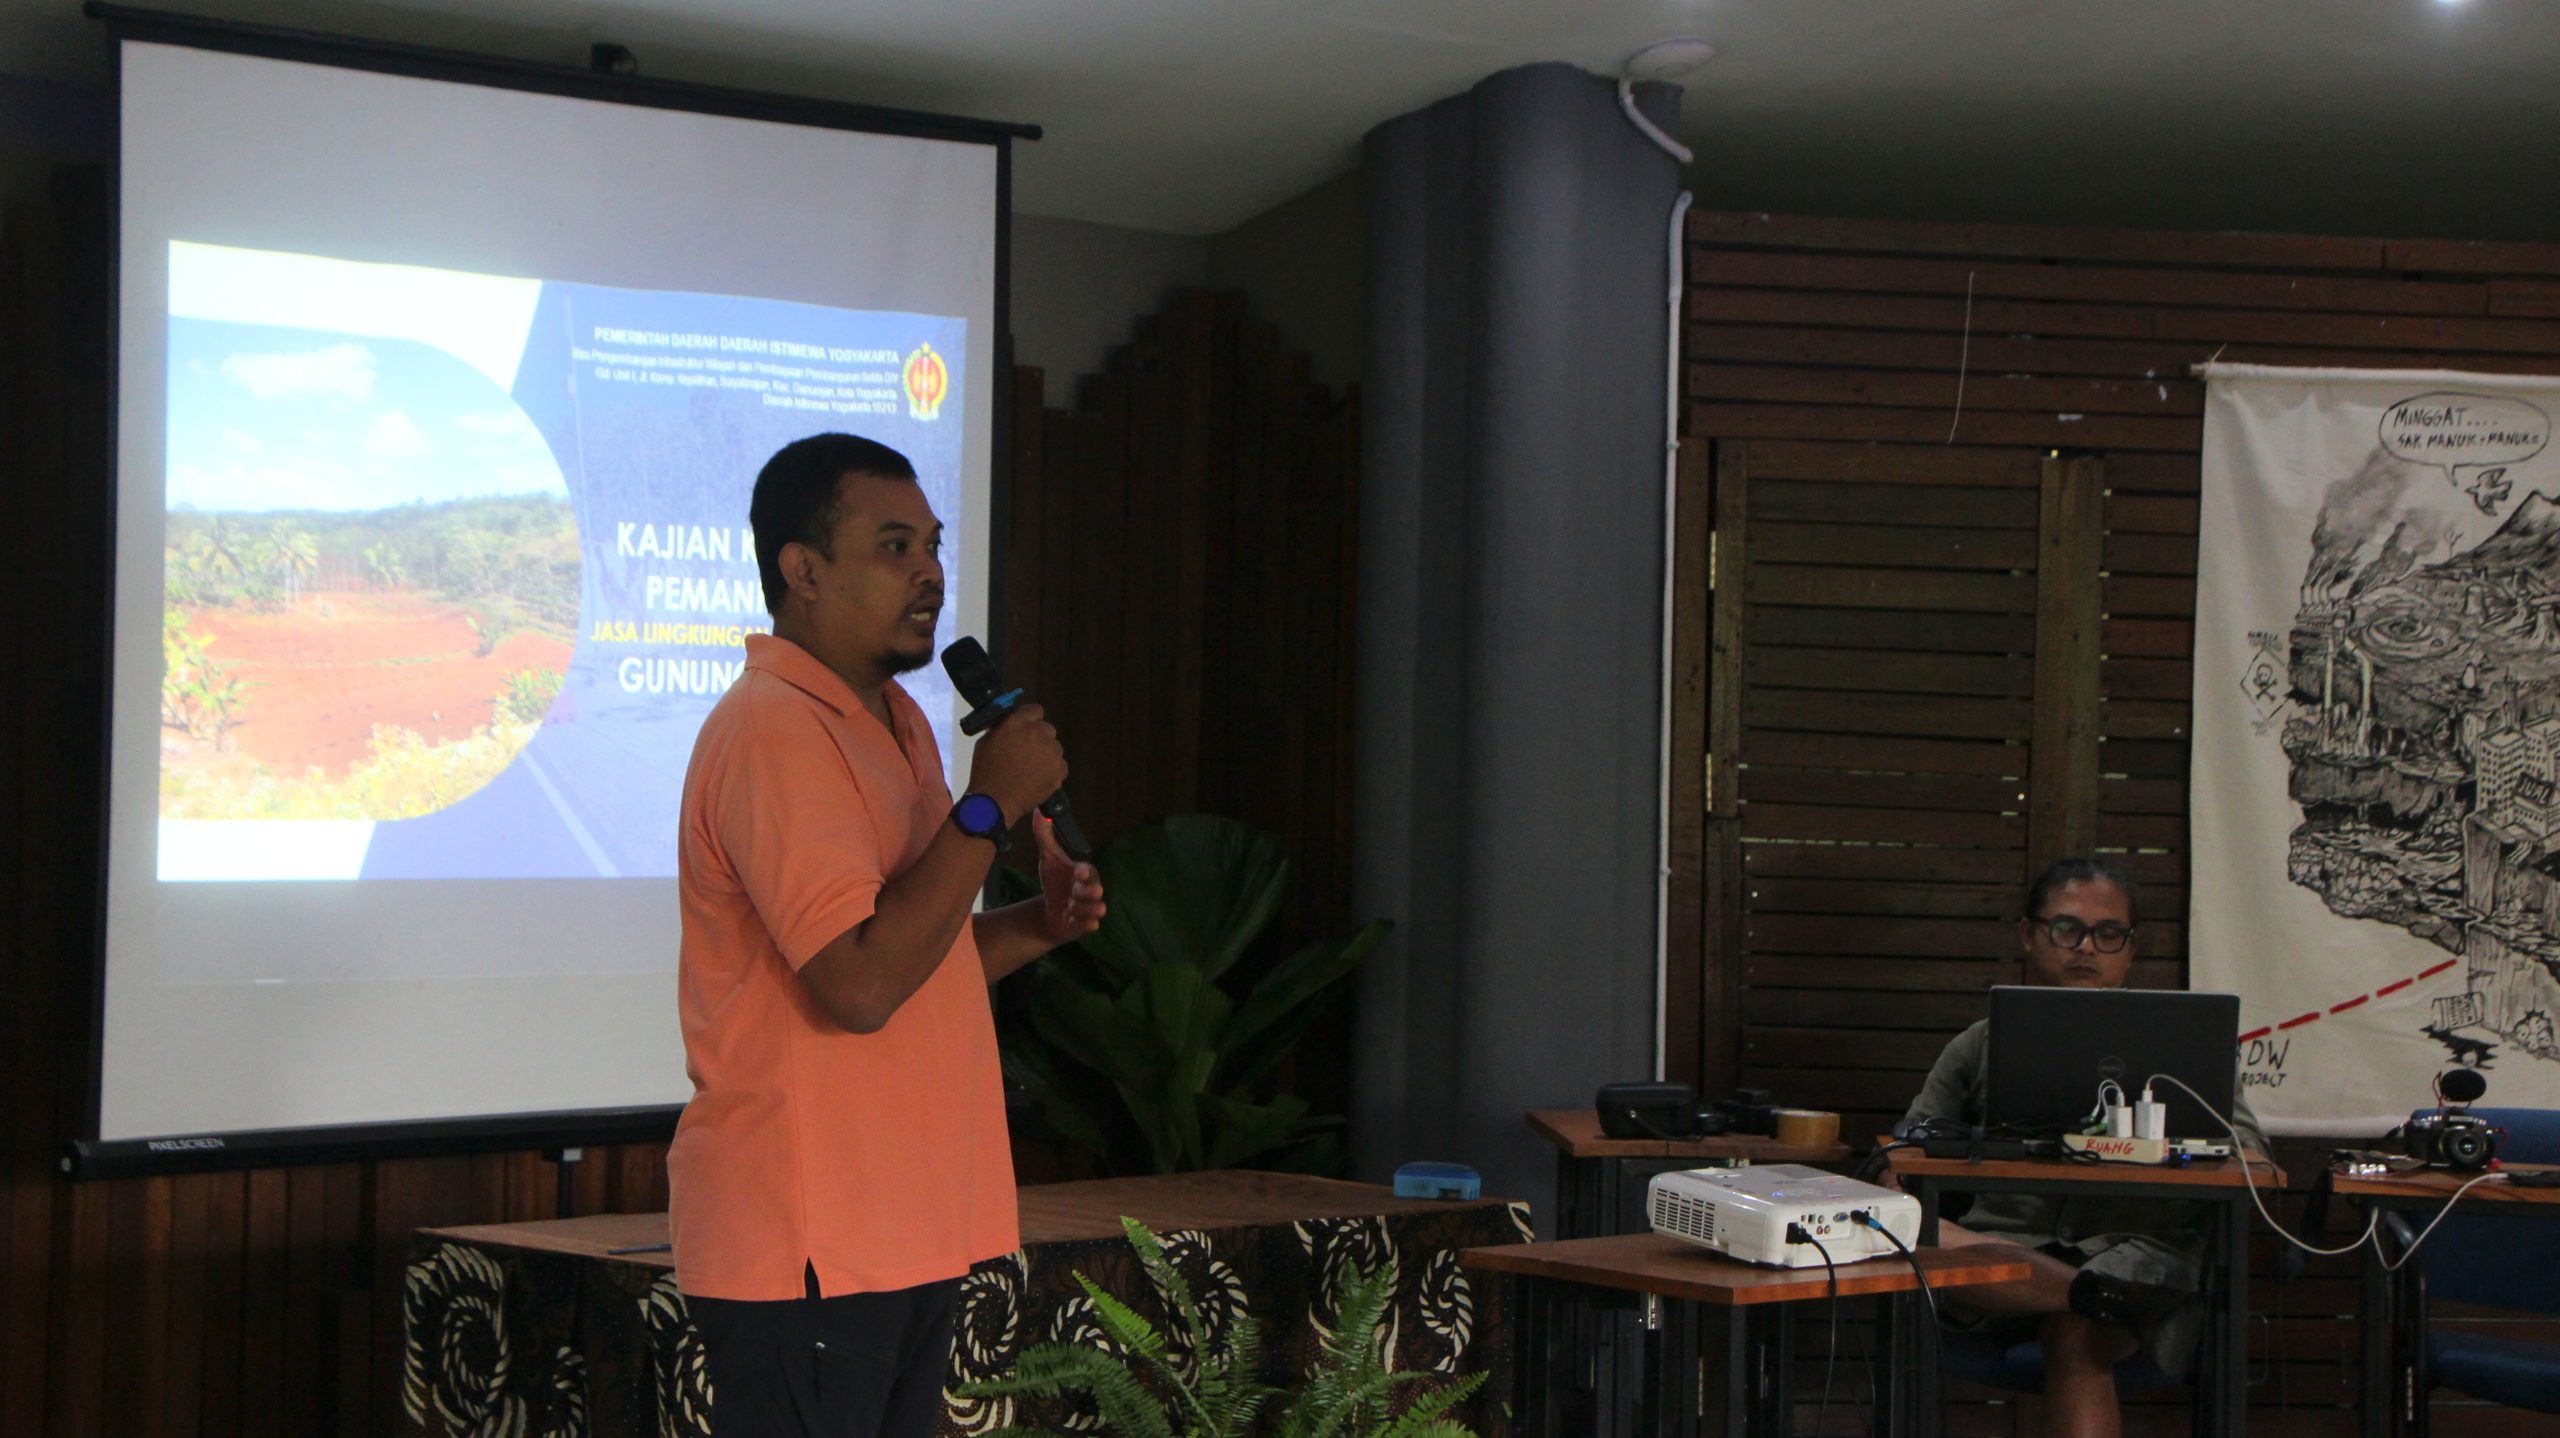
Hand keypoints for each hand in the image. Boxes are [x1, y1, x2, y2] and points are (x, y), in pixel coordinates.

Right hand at [965, 703, 1066, 822]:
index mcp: (1017, 723)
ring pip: (1055, 748)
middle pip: (1047, 729)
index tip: (1026, 729)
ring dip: (1046, 755)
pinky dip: (1052, 772)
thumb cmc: (985, 771)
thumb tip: (1012, 724)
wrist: (994, 801)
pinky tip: (1038, 780)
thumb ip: (1003, 728)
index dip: (1031, 720)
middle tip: (1028, 753)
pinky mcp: (1059, 770)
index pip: (1035, 710)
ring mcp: (1051, 752)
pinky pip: (1060, 766)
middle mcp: (1038, 733)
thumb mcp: (986, 741)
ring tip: (1031, 771)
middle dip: (1039, 738)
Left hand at [1035, 813, 1105, 944]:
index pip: (1087, 871)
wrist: (1053, 911)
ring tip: (1074, 907)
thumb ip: (1045, 836)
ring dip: (1086, 908)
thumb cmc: (1056, 882)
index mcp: (1083, 874)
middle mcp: (1088, 891)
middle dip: (1091, 891)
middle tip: (1092, 891)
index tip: (1078, 871)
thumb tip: (1039, 811)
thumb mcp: (1048, 859)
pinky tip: (1090, 924)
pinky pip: (1087, 926)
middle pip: (1094, 890)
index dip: (1084, 871)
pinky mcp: (1080, 925)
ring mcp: (1086, 909)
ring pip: (1092, 909)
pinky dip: (1087, 925)